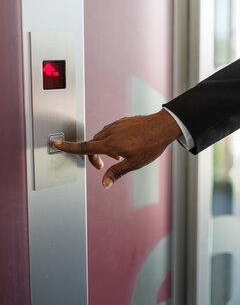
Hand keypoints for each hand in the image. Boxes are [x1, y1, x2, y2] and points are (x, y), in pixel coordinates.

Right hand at [54, 109, 181, 188]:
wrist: (162, 126)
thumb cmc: (150, 145)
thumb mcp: (134, 164)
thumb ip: (116, 173)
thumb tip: (104, 184)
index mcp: (110, 144)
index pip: (84, 147)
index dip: (68, 147)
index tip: (56, 144)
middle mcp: (110, 133)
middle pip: (91, 144)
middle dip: (92, 156)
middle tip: (101, 167)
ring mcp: (115, 126)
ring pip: (100, 137)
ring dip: (102, 148)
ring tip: (117, 157)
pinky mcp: (121, 122)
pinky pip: (109, 131)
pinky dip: (110, 140)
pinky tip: (122, 146)